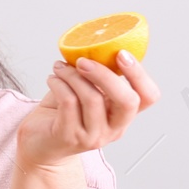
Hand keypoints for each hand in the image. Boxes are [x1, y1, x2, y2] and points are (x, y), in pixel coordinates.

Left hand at [17, 52, 159, 169]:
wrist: (40, 144)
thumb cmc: (62, 114)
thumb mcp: (85, 94)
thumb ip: (95, 77)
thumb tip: (93, 44)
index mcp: (122, 114)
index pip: (149, 97)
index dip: (140, 74)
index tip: (121, 53)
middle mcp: (114, 128)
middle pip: (127, 101)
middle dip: (106, 75)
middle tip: (83, 61)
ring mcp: (93, 136)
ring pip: (92, 98)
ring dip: (73, 76)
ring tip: (60, 68)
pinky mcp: (70, 137)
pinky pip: (69, 103)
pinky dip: (59, 85)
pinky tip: (52, 79)